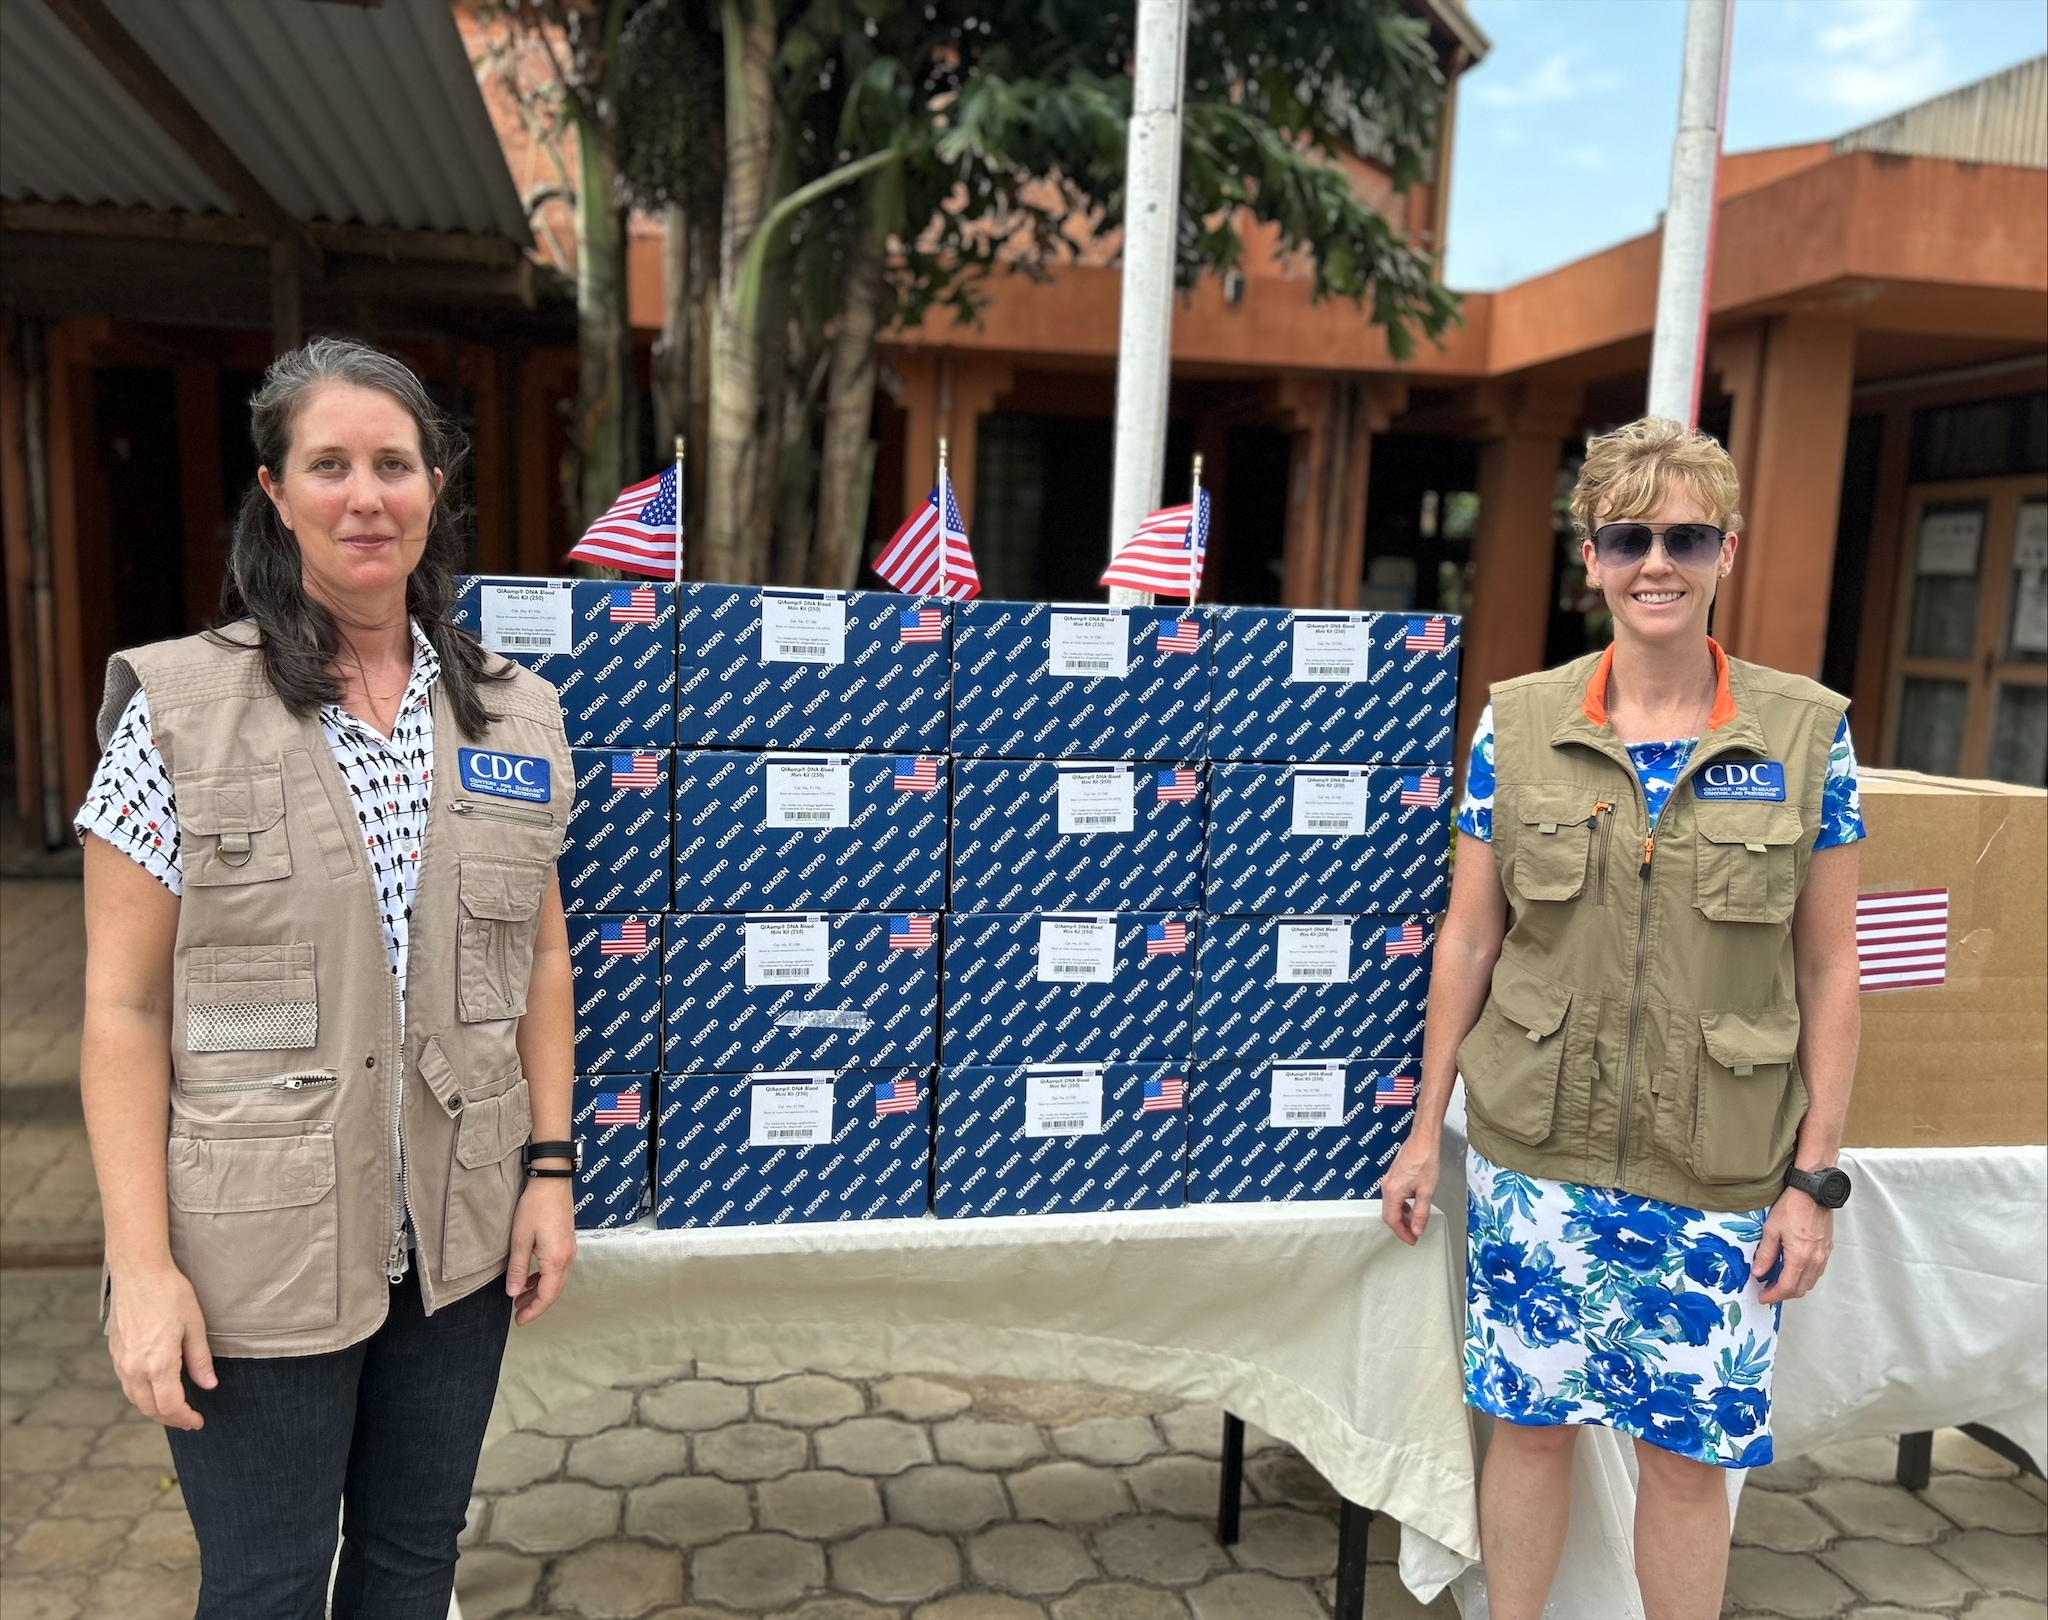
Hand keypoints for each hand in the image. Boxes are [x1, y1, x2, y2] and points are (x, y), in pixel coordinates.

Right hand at [108, 1266, 215, 1429]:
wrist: (138, 1272)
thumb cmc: (170, 1293)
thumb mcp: (195, 1325)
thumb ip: (200, 1360)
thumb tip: (209, 1385)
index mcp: (158, 1363)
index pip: (170, 1405)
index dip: (184, 1418)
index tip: (198, 1422)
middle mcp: (134, 1368)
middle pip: (150, 1408)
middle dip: (170, 1418)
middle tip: (189, 1420)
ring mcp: (121, 1361)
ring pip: (135, 1399)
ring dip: (154, 1409)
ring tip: (174, 1409)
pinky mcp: (115, 1353)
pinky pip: (127, 1384)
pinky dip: (141, 1395)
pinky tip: (155, 1390)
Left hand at [506, 1174, 576, 1325]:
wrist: (552, 1181)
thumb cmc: (535, 1206)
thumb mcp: (520, 1238)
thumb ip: (518, 1268)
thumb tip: (514, 1293)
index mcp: (556, 1259)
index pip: (547, 1295)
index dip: (533, 1310)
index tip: (519, 1320)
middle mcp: (567, 1257)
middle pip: (554, 1290)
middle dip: (537, 1304)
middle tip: (519, 1314)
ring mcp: (570, 1249)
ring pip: (557, 1280)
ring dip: (540, 1291)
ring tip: (521, 1298)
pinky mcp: (567, 1242)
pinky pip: (558, 1268)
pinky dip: (545, 1278)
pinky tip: (532, 1278)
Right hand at [1379, 1134, 1440, 1245]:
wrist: (1423, 1140)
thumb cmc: (1425, 1161)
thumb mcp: (1426, 1191)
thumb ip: (1421, 1213)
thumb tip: (1416, 1230)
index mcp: (1393, 1191)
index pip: (1392, 1220)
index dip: (1402, 1233)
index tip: (1412, 1240)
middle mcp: (1387, 1186)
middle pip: (1388, 1214)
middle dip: (1400, 1227)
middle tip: (1413, 1235)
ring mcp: (1388, 1180)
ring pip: (1390, 1205)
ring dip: (1400, 1217)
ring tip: (1413, 1224)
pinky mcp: (1393, 1175)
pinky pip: (1393, 1196)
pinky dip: (1400, 1206)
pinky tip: (1409, 1206)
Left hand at [1753, 1186, 1832, 1304]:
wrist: (1813, 1192)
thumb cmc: (1792, 1207)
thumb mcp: (1771, 1229)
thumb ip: (1765, 1254)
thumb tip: (1758, 1273)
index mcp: (1800, 1257)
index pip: (1787, 1287)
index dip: (1773, 1295)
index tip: (1762, 1297)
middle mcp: (1815, 1260)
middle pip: (1800, 1289)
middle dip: (1783, 1294)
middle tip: (1767, 1291)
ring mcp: (1823, 1256)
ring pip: (1810, 1282)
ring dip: (1794, 1287)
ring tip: (1777, 1281)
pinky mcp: (1827, 1249)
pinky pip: (1817, 1272)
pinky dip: (1804, 1277)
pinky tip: (1793, 1270)